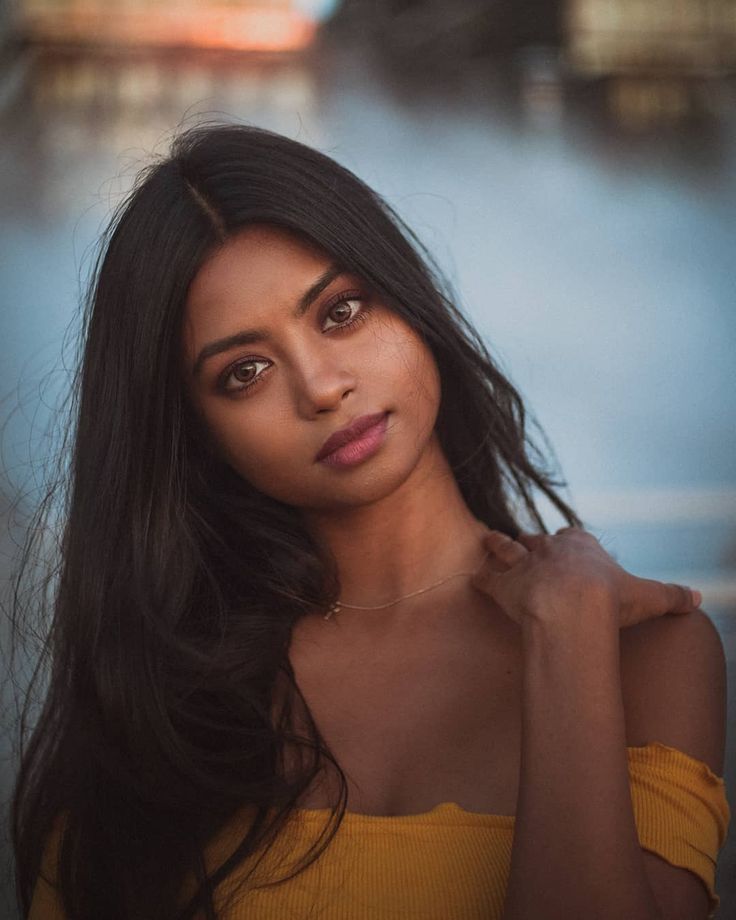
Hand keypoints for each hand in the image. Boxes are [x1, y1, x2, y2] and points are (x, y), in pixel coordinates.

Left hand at [471, 526, 700, 630]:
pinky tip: (473, 581)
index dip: (569, 542)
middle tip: (522, 543)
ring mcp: (522, 565)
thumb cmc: (612, 599)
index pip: (572, 536)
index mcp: (580, 546)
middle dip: (530, 542)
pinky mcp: (502, 585)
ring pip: (505, 547)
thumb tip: (697, 599)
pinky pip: (486, 580)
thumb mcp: (649, 596)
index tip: (566, 543)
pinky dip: (479, 580)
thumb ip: (671, 595)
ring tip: (487, 539)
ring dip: (496, 545)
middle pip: (536, 539)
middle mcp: (548, 550)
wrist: (573, 608)